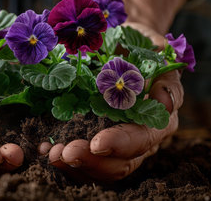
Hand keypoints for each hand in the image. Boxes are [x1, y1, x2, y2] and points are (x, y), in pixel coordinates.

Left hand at [43, 24, 183, 182]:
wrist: (120, 42)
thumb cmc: (139, 46)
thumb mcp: (156, 52)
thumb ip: (165, 75)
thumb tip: (166, 102)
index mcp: (158, 120)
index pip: (142, 140)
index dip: (120, 144)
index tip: (96, 144)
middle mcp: (138, 139)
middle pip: (119, 164)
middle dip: (90, 161)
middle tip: (63, 153)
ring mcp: (114, 143)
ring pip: (97, 167)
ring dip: (72, 165)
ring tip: (51, 153)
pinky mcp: (92, 139)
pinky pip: (79, 158)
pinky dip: (61, 156)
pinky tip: (44, 147)